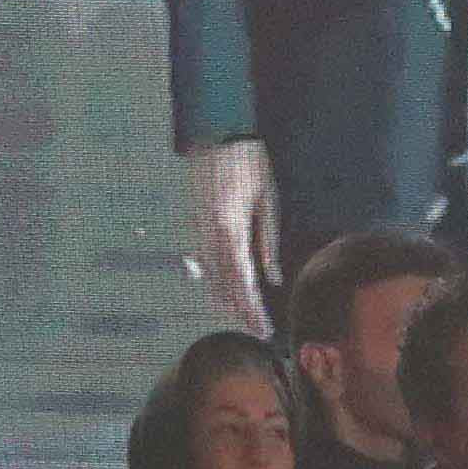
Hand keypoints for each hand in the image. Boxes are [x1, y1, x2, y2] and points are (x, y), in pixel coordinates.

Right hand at [186, 142, 278, 328]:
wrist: (215, 138)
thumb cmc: (249, 166)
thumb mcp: (267, 202)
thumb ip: (267, 244)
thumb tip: (272, 278)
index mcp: (230, 232)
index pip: (242, 282)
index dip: (252, 309)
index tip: (264, 328)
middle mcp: (210, 238)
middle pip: (224, 286)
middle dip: (241, 311)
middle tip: (258, 331)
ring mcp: (198, 233)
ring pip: (211, 278)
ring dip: (227, 300)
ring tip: (245, 318)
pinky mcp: (195, 227)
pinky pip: (205, 265)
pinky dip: (215, 283)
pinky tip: (225, 293)